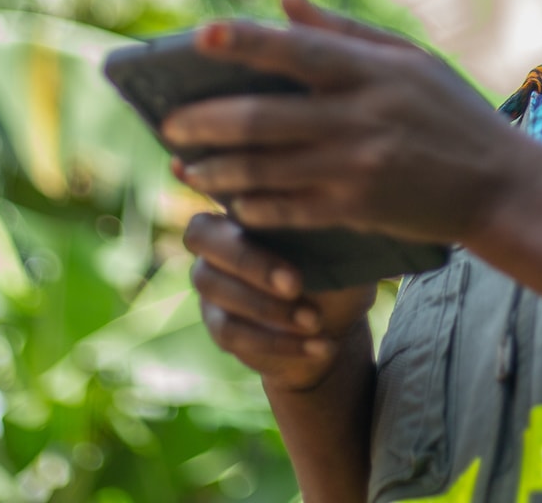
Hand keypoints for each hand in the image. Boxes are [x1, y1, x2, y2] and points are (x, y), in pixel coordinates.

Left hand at [161, 0, 541, 242]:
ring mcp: (357, 168)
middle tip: (168, 123)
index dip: (245, 43)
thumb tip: (281, 1)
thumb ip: (342, 31)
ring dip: (215, 170)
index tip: (198, 37)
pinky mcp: (357, 209)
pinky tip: (229, 201)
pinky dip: (250, 206)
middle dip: (205, 122)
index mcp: (373, 71)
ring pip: (264, 170)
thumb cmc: (451, 113)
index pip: (296, 51)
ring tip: (184, 167)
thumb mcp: (410, 59)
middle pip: (263, 119)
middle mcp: (361, 118)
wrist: (499, 186)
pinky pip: (287, 209)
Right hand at [182, 211, 376, 391]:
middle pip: (203, 240)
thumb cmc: (335, 271)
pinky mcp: (219, 327)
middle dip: (251, 263)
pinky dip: (279, 343)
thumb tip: (334, 201)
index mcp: (243, 211)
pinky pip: (233, 334)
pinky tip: (320, 346)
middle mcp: (215, 245)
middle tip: (296, 284)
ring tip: (315, 321)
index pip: (224, 194)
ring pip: (217, 291)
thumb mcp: (338, 249)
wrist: (332, 326)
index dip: (239, 211)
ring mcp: (212, 286)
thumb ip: (324, 227)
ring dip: (268, 309)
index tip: (287, 229)